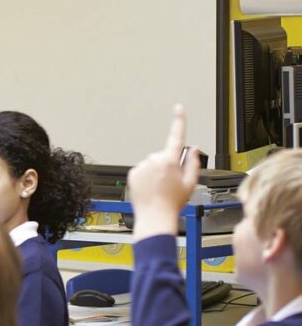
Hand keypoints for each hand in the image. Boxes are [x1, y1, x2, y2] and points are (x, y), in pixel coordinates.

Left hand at [127, 105, 200, 239]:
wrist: (154, 217)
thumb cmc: (172, 203)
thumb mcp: (190, 183)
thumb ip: (192, 163)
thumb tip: (192, 149)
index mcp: (170, 161)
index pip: (176, 136)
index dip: (179, 121)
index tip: (178, 108)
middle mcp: (153, 160)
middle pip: (164, 156)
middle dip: (168, 165)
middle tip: (171, 183)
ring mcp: (142, 166)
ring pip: (152, 164)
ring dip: (156, 172)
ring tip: (159, 189)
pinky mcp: (132, 173)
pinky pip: (142, 171)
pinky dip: (146, 177)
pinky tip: (150, 189)